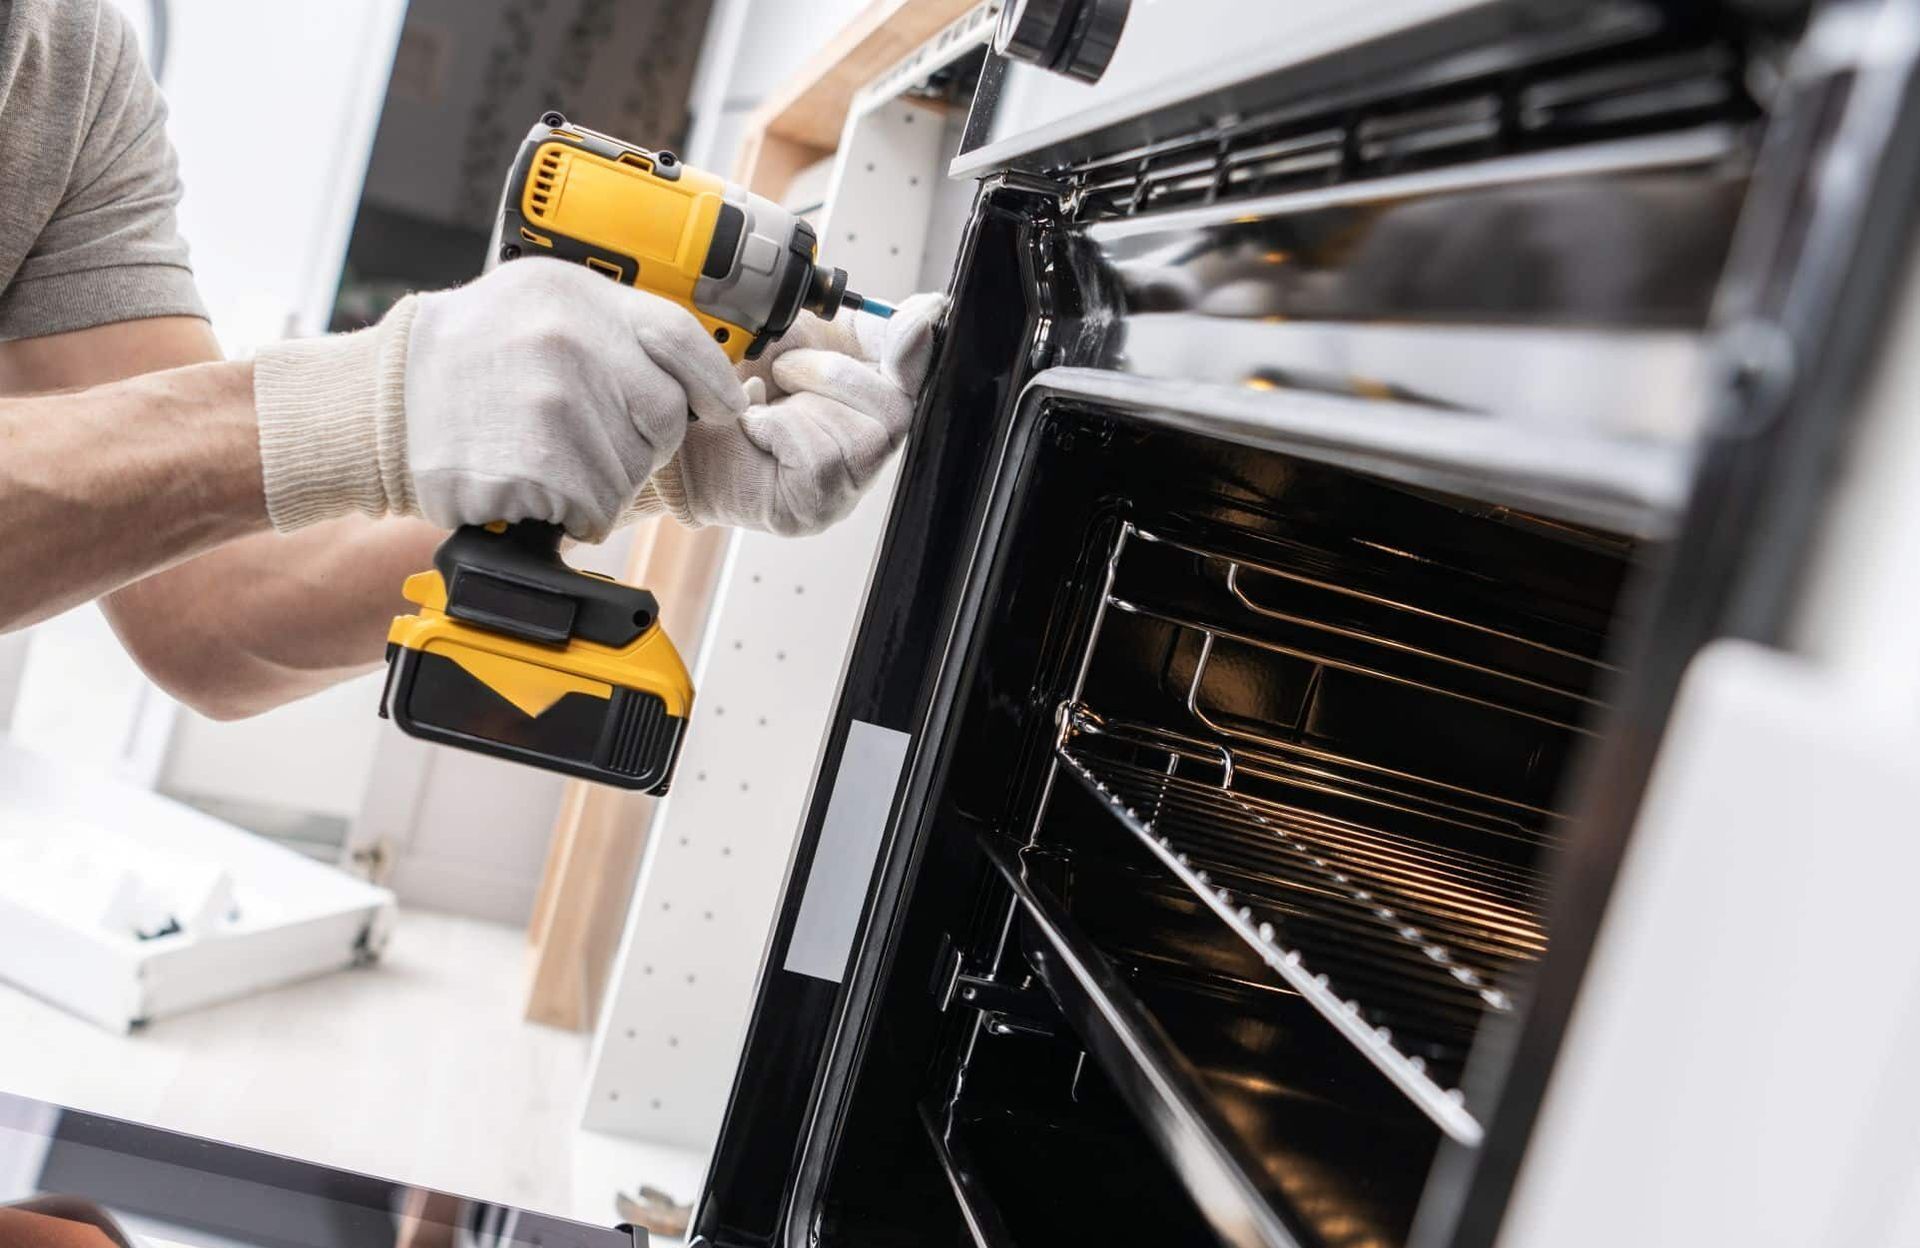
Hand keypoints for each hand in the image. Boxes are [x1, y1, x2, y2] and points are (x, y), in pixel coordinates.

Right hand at [253, 258, 744, 540]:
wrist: (380, 405)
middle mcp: (570, 343)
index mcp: (576, 295)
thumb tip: (692, 364)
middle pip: (666, 415)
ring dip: (604, 480)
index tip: (720, 406)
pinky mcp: (536, 468)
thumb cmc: (464, 359)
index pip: (681, 338)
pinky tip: (536, 487)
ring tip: (549, 458)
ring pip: (633, 469)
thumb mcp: (534, 303)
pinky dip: (577, 513)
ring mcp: (553, 407)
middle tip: (592, 437)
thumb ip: (611, 323)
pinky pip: (597, 508)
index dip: (712, 380)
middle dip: (643, 438)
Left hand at [649, 292, 944, 535]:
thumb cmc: (733, 385)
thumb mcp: (800, 334)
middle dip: (836, 374)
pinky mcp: (812, 510)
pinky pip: (821, 460)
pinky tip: (755, 428)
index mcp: (870, 403)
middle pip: (897, 410)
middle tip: (784, 367)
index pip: (919, 379)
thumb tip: (927, 311)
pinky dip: (779, 431)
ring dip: (804, 401)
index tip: (920, 318)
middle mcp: (866, 451)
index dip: (916, 350)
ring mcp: (844, 487)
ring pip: (864, 437)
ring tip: (764, 399)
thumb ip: (861, 325)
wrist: (675, 425)